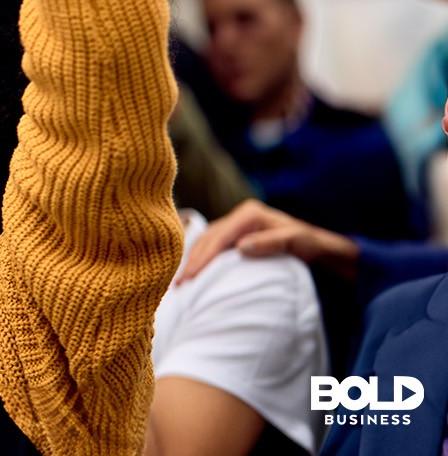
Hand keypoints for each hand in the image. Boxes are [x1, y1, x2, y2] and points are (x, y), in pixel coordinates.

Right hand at [176, 199, 359, 283]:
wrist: (319, 246)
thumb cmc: (310, 244)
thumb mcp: (296, 241)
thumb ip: (271, 243)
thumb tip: (241, 247)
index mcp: (249, 213)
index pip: (219, 236)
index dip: (203, 257)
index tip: (191, 276)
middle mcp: (239, 216)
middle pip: (208, 238)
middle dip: (192, 260)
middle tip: (178, 283)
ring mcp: (235, 226)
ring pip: (206, 242)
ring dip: (193, 261)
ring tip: (180, 281)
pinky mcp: (235, 237)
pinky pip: (213, 247)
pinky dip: (202, 260)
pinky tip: (193, 273)